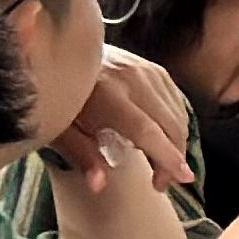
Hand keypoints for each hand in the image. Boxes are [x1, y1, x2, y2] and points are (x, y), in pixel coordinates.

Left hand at [52, 47, 195, 187]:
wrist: (56, 52)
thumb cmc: (54, 94)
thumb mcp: (57, 127)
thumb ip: (81, 154)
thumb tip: (99, 186)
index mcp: (105, 93)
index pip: (145, 130)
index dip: (166, 156)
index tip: (184, 178)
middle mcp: (131, 78)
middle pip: (169, 124)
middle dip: (173, 158)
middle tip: (160, 183)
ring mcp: (146, 70)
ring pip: (177, 115)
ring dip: (176, 143)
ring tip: (160, 164)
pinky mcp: (153, 68)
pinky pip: (176, 102)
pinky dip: (174, 124)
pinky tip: (161, 138)